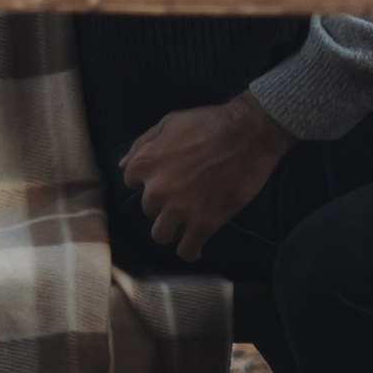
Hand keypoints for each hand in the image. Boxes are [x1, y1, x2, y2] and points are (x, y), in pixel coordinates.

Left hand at [119, 94, 294, 259]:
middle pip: (148, 209)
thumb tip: (123, 166)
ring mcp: (179, 210)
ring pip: (161, 235)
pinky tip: (195, 248)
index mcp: (146, 163)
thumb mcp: (170, 121)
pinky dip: (190, 251)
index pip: (131, 182)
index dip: (148, 180)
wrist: (249, 134)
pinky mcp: (203, 224)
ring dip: (171, 228)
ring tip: (185, 221)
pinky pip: (187, 250)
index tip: (164, 177)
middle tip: (183, 193)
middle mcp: (157, 190)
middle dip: (162, 202)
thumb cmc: (209, 122)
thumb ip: (143, 143)